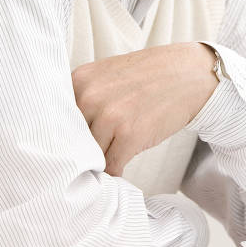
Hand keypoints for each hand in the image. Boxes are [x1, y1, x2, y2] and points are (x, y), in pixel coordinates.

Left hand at [71, 42, 217, 176]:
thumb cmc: (146, 77)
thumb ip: (83, 98)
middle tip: (91, 156)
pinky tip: (123, 163)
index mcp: (79, 80)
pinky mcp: (130, 136)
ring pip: (91, 156)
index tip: (71, 145)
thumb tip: (62, 136)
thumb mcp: (105, 76)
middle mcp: (89, 97)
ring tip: (110, 157)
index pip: (58, 121)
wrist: (187, 74)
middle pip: (72, 141)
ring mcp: (110, 117)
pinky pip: (112, 167)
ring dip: (100, 162)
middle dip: (82, 152)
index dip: (66, 136)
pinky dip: (116, 172)